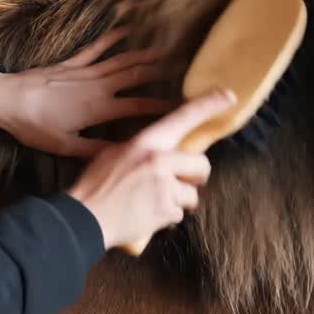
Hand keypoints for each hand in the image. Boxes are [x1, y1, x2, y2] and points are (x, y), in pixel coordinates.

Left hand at [0, 28, 174, 157]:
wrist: (6, 100)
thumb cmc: (35, 127)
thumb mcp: (65, 146)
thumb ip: (96, 149)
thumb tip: (123, 154)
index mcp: (99, 109)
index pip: (139, 105)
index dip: (163, 105)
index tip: (183, 104)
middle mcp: (98, 86)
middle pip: (137, 75)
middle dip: (162, 71)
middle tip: (184, 68)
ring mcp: (86, 71)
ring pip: (123, 59)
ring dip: (146, 53)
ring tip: (167, 49)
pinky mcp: (73, 63)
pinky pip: (98, 48)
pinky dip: (114, 37)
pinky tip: (128, 29)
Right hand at [67, 92, 236, 249]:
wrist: (84, 218)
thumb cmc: (96, 185)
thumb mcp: (115, 153)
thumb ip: (144, 149)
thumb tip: (165, 150)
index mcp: (146, 142)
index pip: (183, 117)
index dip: (208, 105)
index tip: (229, 95)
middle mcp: (160, 161)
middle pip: (202, 165)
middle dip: (194, 177)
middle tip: (177, 183)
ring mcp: (165, 187)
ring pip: (191, 195)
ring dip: (177, 201)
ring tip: (152, 202)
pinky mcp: (166, 211)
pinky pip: (179, 214)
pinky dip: (167, 217)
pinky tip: (147, 215)